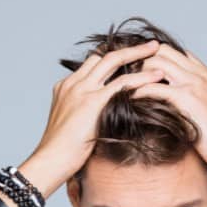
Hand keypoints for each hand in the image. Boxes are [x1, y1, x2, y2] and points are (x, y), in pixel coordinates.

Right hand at [23, 40, 164, 194]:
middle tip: (149, 45)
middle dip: (128, 48)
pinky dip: (142, 77)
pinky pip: (122, 83)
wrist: (50, 160)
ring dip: (137, 53)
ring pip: (113, 60)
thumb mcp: (73, 127)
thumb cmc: (62, 153)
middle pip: (102, 55)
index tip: (132, 58)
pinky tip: (156, 77)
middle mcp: (73, 83)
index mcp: (66, 87)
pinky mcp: (92, 101)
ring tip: (157, 49)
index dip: (113, 59)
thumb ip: (88, 116)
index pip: (91, 63)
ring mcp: (82, 90)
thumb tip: (106, 123)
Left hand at [130, 44, 206, 179]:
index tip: (141, 72)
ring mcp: (194, 84)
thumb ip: (199, 102)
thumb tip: (183, 108)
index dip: (157, 59)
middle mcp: (201, 74)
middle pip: (163, 51)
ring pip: (157, 62)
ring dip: (138, 73)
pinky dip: (139, 91)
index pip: (177, 54)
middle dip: (143, 61)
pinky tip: (130, 99)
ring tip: (126, 86)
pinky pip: (154, 87)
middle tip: (128, 78)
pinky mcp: (186, 99)